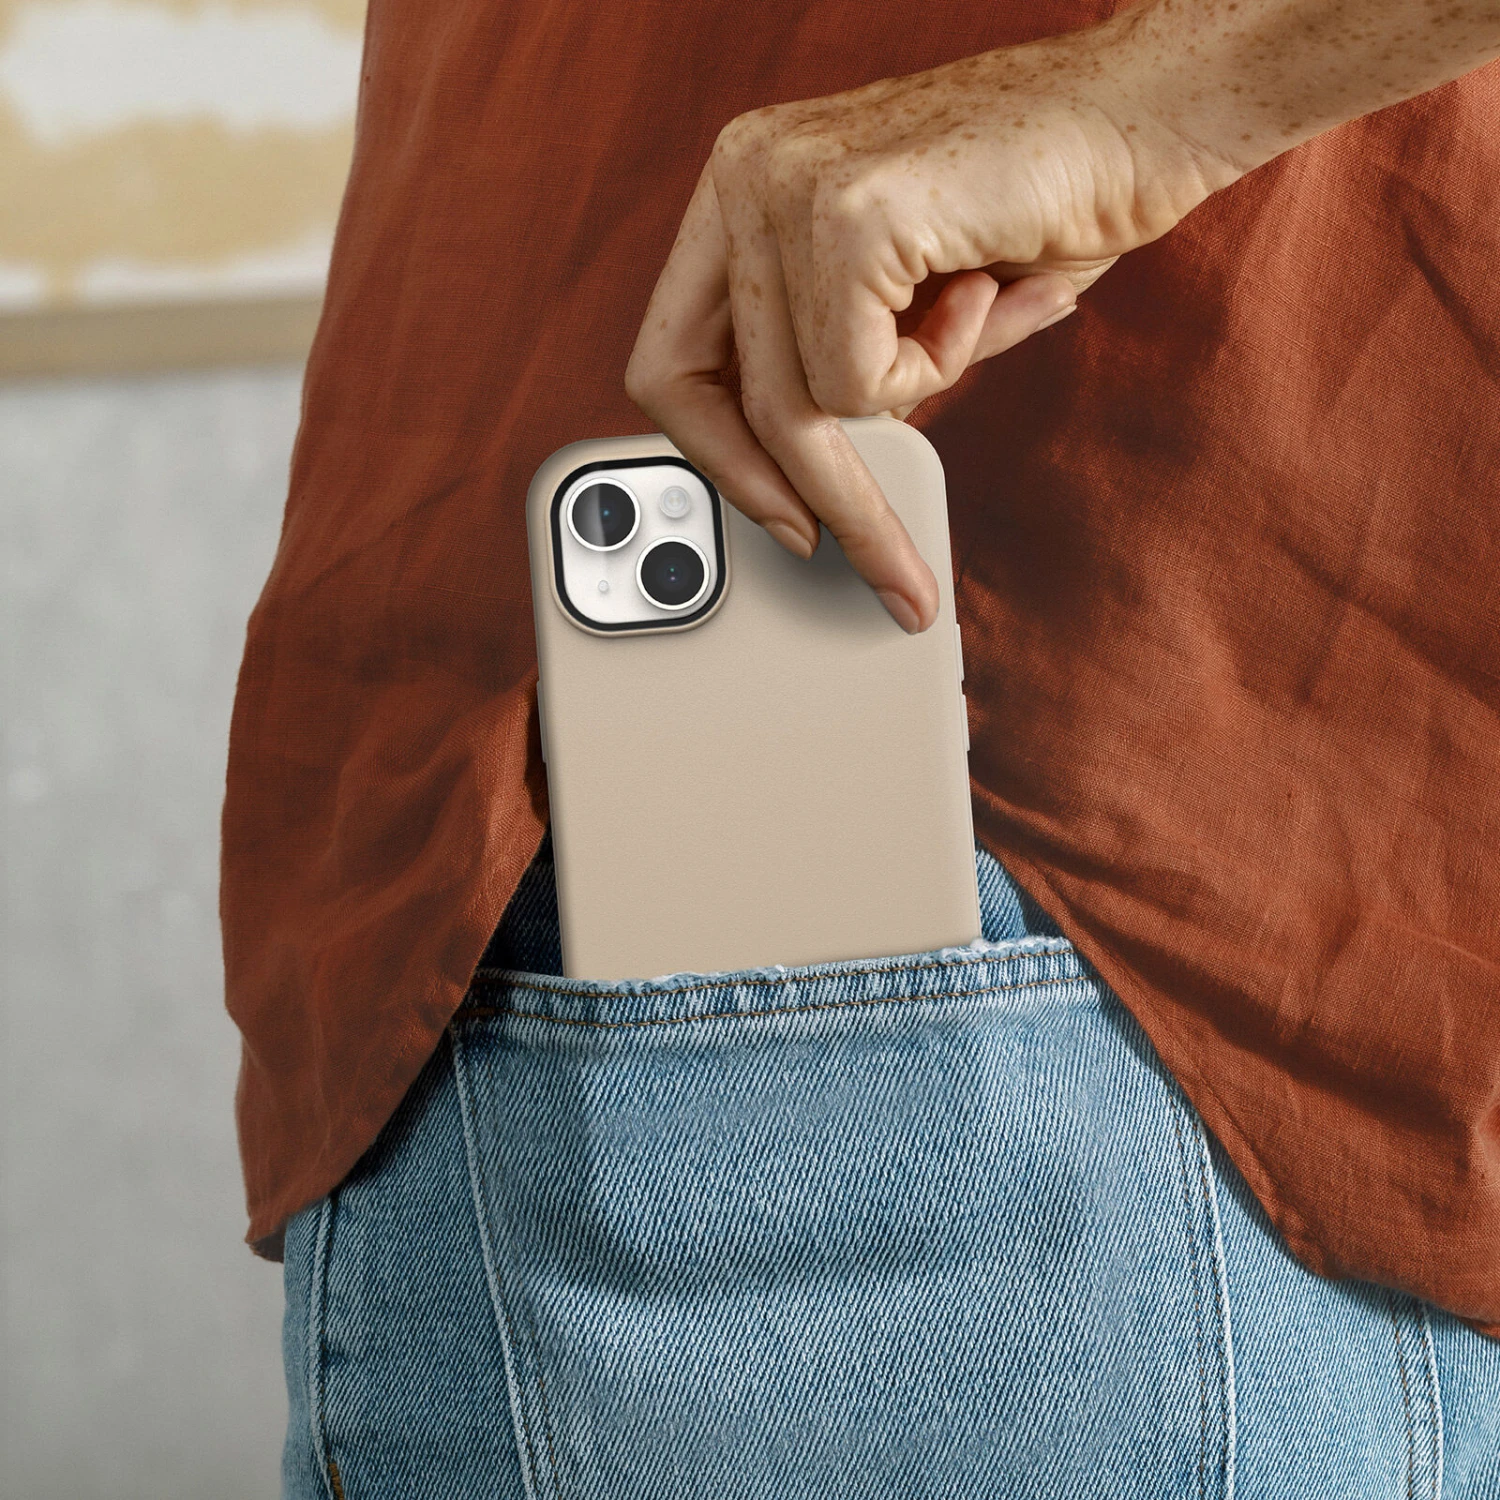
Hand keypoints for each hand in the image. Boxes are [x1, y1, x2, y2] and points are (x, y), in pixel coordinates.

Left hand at [625, 18, 1228, 630]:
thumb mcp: (909, 298)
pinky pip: (859, 385)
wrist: (1156, 109)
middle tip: (870, 562)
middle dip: (779, 493)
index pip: (673, 352)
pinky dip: (939, 370)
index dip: (716, 450)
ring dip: (894, 431)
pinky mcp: (849, 217)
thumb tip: (799, 485)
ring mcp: (786, 188)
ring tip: (985, 329)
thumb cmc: (1044, 202)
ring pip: (790, 407)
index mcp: (746, 184)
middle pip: (692, 390)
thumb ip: (841, 360)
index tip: (781, 518)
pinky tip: (989, 284)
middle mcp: (745, 173)